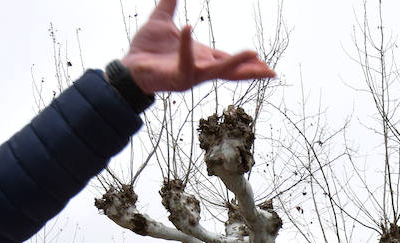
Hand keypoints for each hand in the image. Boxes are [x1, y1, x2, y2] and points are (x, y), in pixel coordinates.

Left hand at [122, 0, 275, 92]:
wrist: (127, 65)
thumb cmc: (146, 48)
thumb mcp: (162, 20)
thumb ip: (169, 3)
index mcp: (201, 56)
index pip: (227, 59)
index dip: (246, 61)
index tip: (262, 59)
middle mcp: (199, 68)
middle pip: (231, 70)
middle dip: (252, 70)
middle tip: (272, 71)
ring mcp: (190, 75)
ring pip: (217, 71)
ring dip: (235, 64)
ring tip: (253, 54)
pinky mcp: (176, 78)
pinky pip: (185, 62)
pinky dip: (187, 46)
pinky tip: (189, 28)